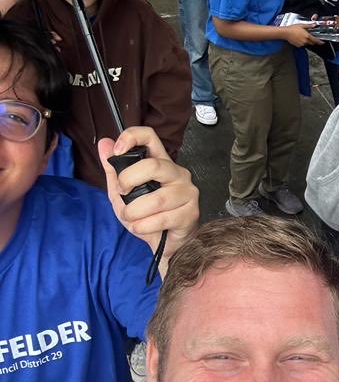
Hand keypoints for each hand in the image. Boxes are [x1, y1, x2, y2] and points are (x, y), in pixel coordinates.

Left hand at [97, 127, 198, 264]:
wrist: (165, 245)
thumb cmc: (146, 216)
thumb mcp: (122, 193)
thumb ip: (113, 170)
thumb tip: (104, 143)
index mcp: (161, 163)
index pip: (150, 136)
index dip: (131, 137)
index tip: (117, 151)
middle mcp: (178, 173)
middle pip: (153, 166)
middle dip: (128, 181)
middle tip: (122, 194)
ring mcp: (188, 192)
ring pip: (156, 199)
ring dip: (134, 212)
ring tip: (132, 219)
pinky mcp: (192, 213)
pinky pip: (162, 218)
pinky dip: (144, 226)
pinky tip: (142, 228)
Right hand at [281, 23, 318, 46]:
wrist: (285, 33)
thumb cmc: (293, 28)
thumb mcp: (302, 25)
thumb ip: (309, 26)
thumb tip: (314, 25)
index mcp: (307, 36)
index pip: (315, 40)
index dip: (320, 42)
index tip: (322, 42)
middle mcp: (305, 41)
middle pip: (312, 43)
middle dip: (313, 41)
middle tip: (311, 37)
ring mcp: (301, 44)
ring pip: (307, 44)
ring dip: (307, 41)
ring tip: (303, 36)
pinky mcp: (298, 46)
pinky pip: (302, 45)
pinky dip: (302, 42)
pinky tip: (299, 38)